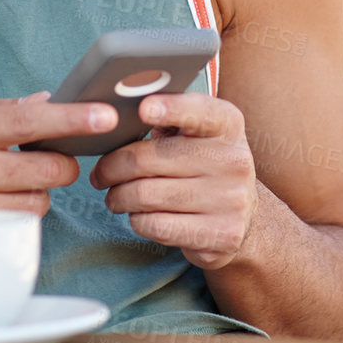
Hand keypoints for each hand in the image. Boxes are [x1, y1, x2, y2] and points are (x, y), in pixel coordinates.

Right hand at [0, 91, 116, 223]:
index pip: (31, 120)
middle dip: (59, 164)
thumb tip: (42, 102)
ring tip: (7, 185)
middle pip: (50, 169)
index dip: (75, 118)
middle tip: (46, 160)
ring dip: (36, 194)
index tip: (106, 115)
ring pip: (39, 202)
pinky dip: (17, 216)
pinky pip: (18, 228)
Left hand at [89, 92, 258, 269]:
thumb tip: (115, 118)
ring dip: (119, 197)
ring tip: (116, 197)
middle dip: (113, 168)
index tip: (144, 109)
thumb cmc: (202, 165)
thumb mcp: (194, 134)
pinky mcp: (222, 234)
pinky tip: (139, 216)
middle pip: (150, 159)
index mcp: (227, 124)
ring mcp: (231, 199)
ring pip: (147, 195)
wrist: (242, 216)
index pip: (199, 111)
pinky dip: (138, 220)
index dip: (170, 108)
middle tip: (100, 175)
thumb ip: (166, 120)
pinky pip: (157, 226)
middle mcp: (234, 158)